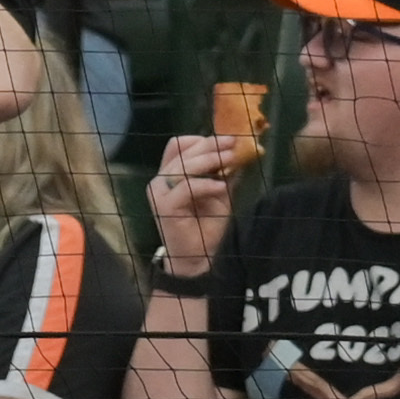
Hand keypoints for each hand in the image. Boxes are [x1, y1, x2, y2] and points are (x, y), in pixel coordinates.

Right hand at [148, 135, 239, 272]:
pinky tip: (222, 187)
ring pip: (183, 166)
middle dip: (210, 145)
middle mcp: (160, 181)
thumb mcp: (220, 194)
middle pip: (182, 151)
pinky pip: (186, 187)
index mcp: (170, 175)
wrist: (198, 258)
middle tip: (233, 144)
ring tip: (231, 160)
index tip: (226, 142)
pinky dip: (206, 184)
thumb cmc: (207, 227)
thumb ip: (225, 173)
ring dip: (210, 160)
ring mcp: (159, 193)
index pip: (178, 145)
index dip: (201, 140)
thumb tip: (240, 151)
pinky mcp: (164, 207)